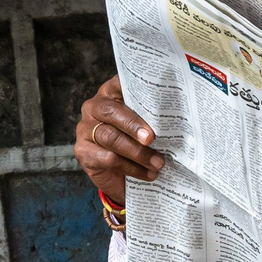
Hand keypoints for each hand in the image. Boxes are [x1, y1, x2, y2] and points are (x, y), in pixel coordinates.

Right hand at [75, 76, 166, 201]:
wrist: (123, 178)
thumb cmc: (139, 144)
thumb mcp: (147, 127)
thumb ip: (154, 118)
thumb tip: (177, 118)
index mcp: (111, 93)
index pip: (119, 83)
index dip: (132, 85)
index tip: (151, 92)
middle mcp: (94, 107)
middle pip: (111, 111)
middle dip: (133, 124)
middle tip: (152, 138)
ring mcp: (86, 130)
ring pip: (111, 138)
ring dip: (138, 152)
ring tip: (158, 163)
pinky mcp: (84, 152)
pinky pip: (109, 159)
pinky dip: (132, 168)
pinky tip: (148, 174)